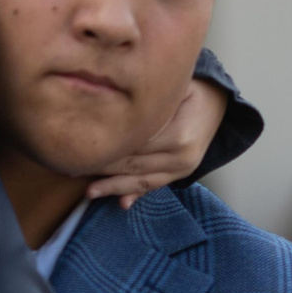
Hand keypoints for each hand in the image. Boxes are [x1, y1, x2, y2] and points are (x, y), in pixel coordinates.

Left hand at [83, 78, 225, 207]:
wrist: (218, 103)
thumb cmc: (189, 89)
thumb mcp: (172, 89)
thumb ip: (148, 105)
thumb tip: (110, 107)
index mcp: (177, 135)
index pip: (133, 145)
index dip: (107, 148)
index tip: (81, 148)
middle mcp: (181, 157)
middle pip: (133, 165)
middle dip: (103, 168)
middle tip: (73, 169)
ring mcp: (182, 169)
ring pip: (142, 181)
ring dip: (114, 187)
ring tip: (89, 192)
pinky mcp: (182, 175)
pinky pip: (155, 186)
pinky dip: (136, 194)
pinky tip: (120, 203)